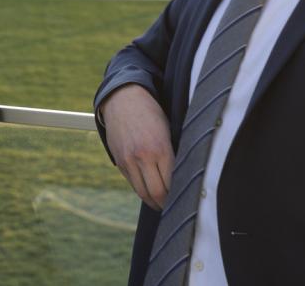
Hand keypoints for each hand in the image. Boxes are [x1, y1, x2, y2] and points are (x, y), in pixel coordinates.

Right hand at [103, 84, 172, 210]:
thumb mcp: (167, 131)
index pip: (172, 183)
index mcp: (160, 148)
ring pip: (142, 192)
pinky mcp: (119, 161)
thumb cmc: (151, 113)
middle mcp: (143, 157)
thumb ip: (172, 154)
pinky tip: (149, 191)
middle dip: (166, 203)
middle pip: (156, 193)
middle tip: (174, 206)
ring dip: (153, 201)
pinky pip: (132, 183)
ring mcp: (128, 160)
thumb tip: (180, 178)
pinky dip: (142, 189)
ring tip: (162, 203)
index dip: (179, 195)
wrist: (123, 99)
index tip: (185, 199)